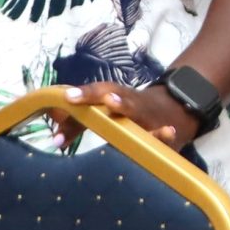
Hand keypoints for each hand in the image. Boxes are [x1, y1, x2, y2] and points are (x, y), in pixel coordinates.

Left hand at [55, 82, 201, 152]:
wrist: (175, 110)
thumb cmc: (130, 114)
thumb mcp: (106, 114)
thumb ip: (80, 123)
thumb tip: (54, 136)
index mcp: (117, 97)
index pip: (100, 92)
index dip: (86, 93)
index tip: (68, 97)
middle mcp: (133, 104)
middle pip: (120, 98)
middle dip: (109, 98)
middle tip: (100, 100)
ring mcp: (151, 117)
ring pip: (140, 111)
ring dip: (130, 108)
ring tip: (115, 104)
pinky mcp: (166, 134)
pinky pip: (167, 137)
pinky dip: (167, 134)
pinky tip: (169, 131)